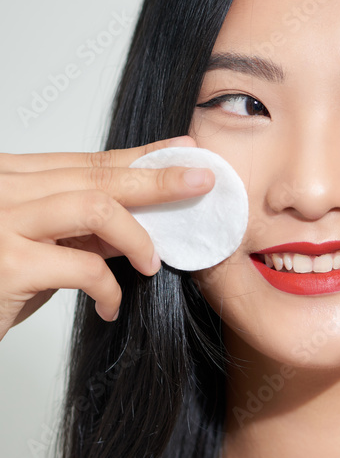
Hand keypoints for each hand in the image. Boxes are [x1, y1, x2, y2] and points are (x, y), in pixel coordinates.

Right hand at [0, 135, 213, 338]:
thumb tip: (138, 220)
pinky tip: (111, 307)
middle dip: (157, 178)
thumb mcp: (35, 248)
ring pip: (95, 207)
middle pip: (96, 176)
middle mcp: (1, 188)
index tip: (181, 150)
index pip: (85, 161)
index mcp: (8, 176)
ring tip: (153, 262)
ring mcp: (1, 221)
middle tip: (201, 180)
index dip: (138, 157)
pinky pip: (84, 267)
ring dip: (138, 235)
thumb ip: (78, 230)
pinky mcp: (7, 264)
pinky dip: (110, 289)